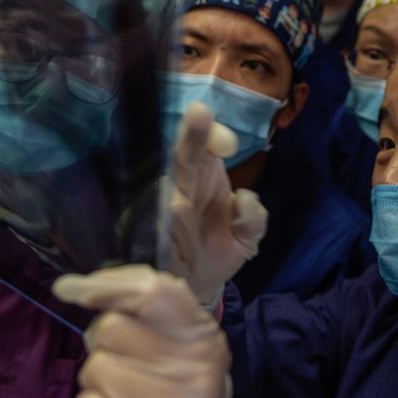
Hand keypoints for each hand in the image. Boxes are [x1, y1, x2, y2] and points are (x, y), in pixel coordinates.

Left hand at [53, 265, 240, 397]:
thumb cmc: (180, 391)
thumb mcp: (183, 343)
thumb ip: (145, 308)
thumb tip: (72, 286)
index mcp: (204, 339)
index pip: (154, 292)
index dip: (107, 283)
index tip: (71, 288)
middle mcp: (193, 373)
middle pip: (111, 327)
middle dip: (103, 341)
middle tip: (128, 362)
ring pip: (95, 369)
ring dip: (99, 381)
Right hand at [166, 102, 267, 305]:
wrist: (198, 286)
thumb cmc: (219, 249)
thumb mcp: (246, 237)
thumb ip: (252, 219)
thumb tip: (244, 198)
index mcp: (204, 176)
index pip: (204, 145)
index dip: (212, 136)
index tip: (227, 144)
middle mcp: (181, 186)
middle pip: (181, 155)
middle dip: (191, 135)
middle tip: (199, 111)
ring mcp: (161, 208)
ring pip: (163, 184)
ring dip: (171, 174)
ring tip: (180, 162)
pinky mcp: (144, 232)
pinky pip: (153, 220)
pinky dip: (158, 215)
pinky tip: (169, 217)